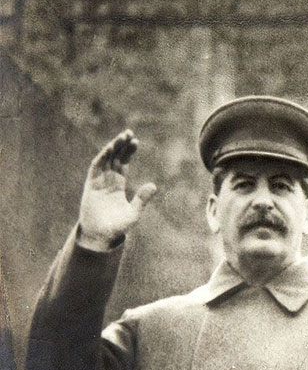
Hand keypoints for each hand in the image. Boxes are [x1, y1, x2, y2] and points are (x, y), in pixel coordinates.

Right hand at [78, 130, 156, 250]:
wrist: (101, 237)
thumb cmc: (117, 227)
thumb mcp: (134, 212)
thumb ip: (142, 199)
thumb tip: (154, 185)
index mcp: (118, 185)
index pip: (123, 163)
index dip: (128, 152)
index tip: (135, 141)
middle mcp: (108, 181)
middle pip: (114, 158)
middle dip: (121, 145)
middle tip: (129, 132)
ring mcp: (98, 182)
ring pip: (105, 160)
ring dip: (112, 148)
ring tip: (121, 137)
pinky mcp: (90, 186)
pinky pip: (95, 168)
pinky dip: (102, 158)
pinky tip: (109, 149)